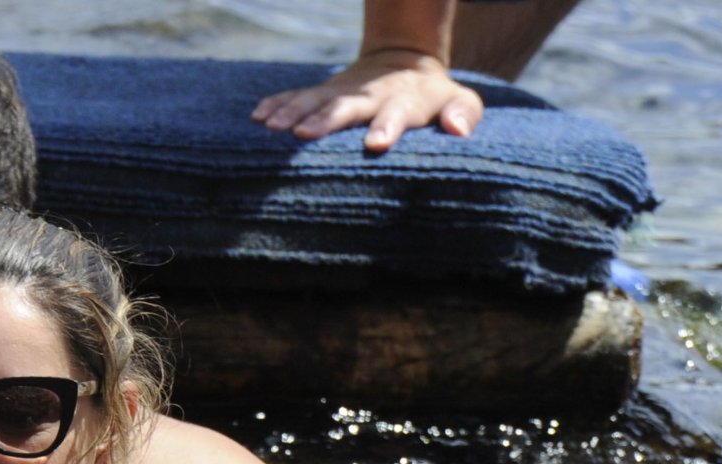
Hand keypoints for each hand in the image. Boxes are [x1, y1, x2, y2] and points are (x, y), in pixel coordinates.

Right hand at [252, 50, 482, 152]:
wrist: (403, 60)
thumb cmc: (433, 96)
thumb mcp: (458, 99)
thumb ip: (463, 112)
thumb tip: (458, 129)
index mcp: (404, 100)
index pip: (396, 112)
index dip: (387, 126)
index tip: (376, 143)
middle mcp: (369, 95)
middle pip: (346, 107)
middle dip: (325, 120)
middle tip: (304, 135)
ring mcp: (342, 92)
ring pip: (315, 100)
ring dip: (293, 112)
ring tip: (272, 127)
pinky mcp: (323, 93)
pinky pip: (296, 96)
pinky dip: (277, 104)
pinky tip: (258, 116)